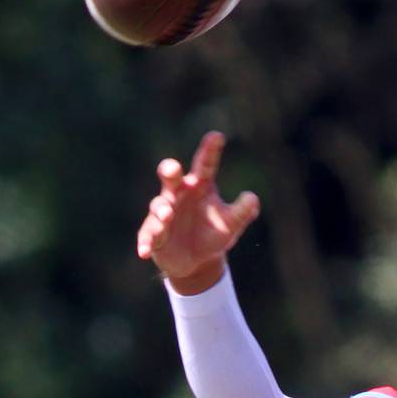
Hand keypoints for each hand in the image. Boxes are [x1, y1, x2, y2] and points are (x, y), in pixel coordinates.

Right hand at [136, 131, 259, 292]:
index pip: (205, 165)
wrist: (196, 261)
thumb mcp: (230, 224)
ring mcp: (163, 213)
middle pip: (171, 177)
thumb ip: (241, 212)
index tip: (217, 136)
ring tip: (167, 214)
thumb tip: (252, 199)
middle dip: (170, 171)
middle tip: (173, 168)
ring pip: (159, 205)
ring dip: (161, 210)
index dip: (210, 151)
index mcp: (199, 186)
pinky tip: (144, 251)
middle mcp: (178, 194)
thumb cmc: (212, 233)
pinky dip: (146, 241)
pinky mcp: (153, 233)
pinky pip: (148, 235)